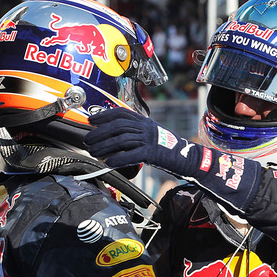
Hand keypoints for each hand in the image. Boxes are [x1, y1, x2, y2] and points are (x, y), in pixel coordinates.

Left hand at [86, 107, 262, 214]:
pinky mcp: (153, 152)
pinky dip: (118, 158)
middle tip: (88, 140)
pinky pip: (131, 154)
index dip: (105, 115)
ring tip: (94, 152)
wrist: (188, 159)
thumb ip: (135, 135)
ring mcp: (150, 139)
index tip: (92, 120)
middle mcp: (147, 127)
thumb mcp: (151, 137)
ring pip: (122, 139)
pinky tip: (109, 163)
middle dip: (100, 133)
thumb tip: (114, 140)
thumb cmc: (168, 151)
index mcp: (145, 121)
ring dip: (105, 146)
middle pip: (119, 126)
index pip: (121, 113)